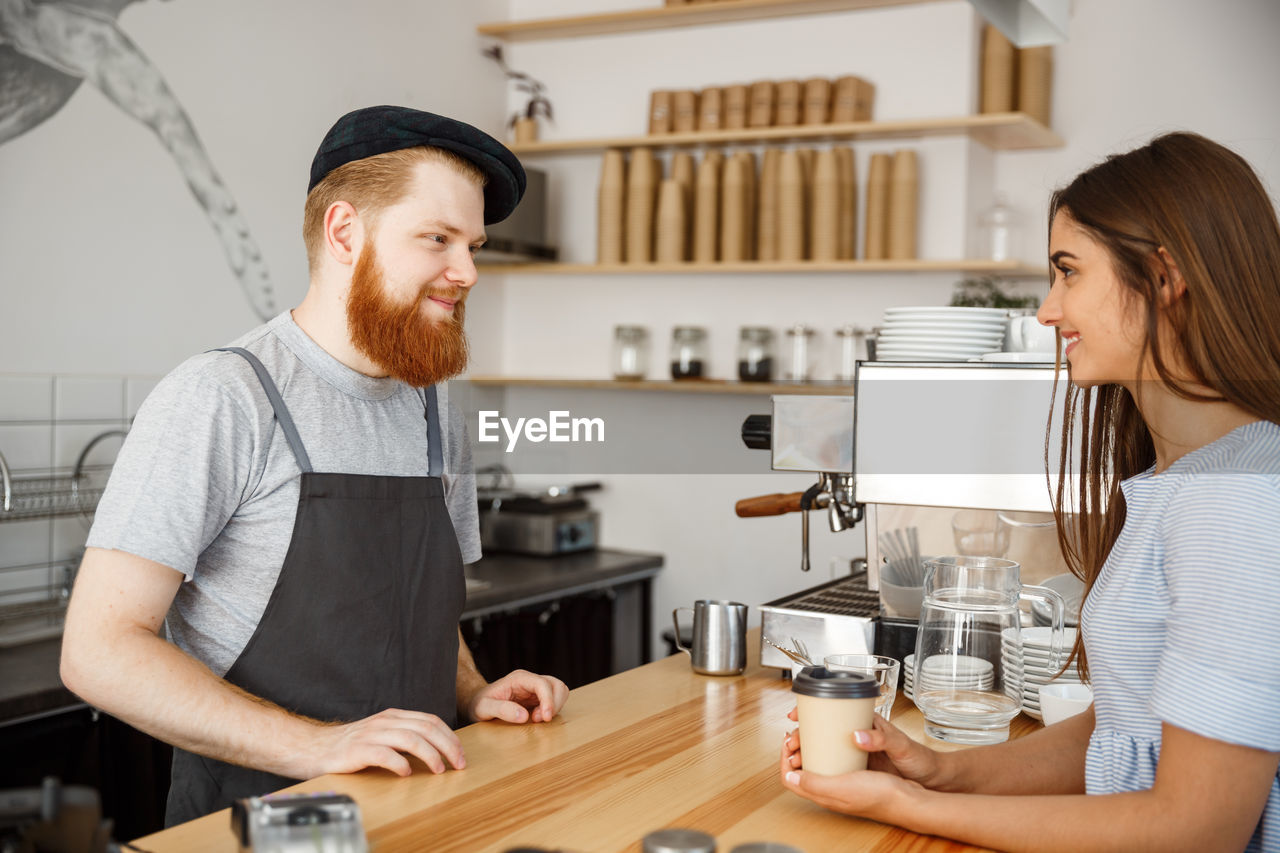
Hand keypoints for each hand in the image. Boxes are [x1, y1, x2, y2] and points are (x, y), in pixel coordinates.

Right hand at [304, 708, 464, 777]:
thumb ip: (403, 736)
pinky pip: (384, 754)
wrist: (313, 747)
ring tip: (439, 770)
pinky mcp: (357, 750)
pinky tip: (406, 773)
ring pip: (410, 739)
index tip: (461, 754)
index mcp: (393, 716)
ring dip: (430, 755)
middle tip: (458, 764)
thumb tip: (435, 749)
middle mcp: (385, 722)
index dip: (449, 737)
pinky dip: (399, 763)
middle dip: (447, 746)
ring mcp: (371, 734)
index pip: (430, 720)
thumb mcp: (381, 733)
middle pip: (426, 728)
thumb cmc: (350, 745)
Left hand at [466, 669, 568, 724]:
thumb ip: (501, 710)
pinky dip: (553, 709)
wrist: (477, 703)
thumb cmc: (479, 704)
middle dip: (554, 704)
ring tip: (538, 719)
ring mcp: (535, 688)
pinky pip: (555, 699)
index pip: (542, 683)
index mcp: (518, 679)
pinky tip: (538, 718)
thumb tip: (524, 716)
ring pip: (559, 690)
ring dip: (555, 706)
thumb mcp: (483, 708)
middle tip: (540, 720)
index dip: (548, 700)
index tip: (545, 718)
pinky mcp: (538, 697)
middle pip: (556, 685)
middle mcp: (530, 681)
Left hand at [779, 721, 924, 821]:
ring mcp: (843, 781)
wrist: (909, 799)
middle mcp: (830, 789)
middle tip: (798, 732)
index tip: (787, 741)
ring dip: (811, 745)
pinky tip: (836, 738)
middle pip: (803, 767)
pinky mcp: (856, 773)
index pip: (790, 778)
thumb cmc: (880, 797)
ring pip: (819, 762)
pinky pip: (836, 759)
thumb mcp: (842, 788)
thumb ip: (814, 784)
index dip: (784, 759)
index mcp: (822, 795)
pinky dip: (830, 746)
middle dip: (796, 747)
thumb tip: (788, 777)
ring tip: (813, 731)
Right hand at [784, 706, 942, 784]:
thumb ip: (880, 739)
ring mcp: (857, 749)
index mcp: (868, 722)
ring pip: (825, 745)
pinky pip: (834, 760)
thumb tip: (856, 735)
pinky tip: (810, 769)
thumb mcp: (901, 746)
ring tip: (794, 757)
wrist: (931, 778)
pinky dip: (818, 763)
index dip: (811, 711)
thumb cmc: (919, 758)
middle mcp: (859, 733)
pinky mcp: (859, 764)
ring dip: (806, 749)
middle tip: (789, 743)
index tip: (795, 716)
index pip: (834, 710)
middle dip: (802, 734)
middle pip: (824, 728)